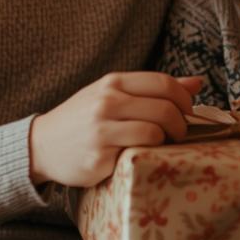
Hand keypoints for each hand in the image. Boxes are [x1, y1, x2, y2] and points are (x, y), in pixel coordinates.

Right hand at [29, 72, 203, 187]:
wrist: (42, 145)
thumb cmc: (84, 119)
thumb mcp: (112, 95)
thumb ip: (153, 89)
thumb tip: (197, 83)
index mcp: (112, 83)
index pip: (163, 83)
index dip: (184, 100)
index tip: (187, 112)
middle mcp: (107, 102)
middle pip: (165, 108)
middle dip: (181, 124)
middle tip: (179, 135)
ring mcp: (102, 130)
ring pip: (155, 132)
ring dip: (167, 142)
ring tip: (161, 146)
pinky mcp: (99, 157)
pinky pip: (138, 154)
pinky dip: (146, 156)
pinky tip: (139, 156)